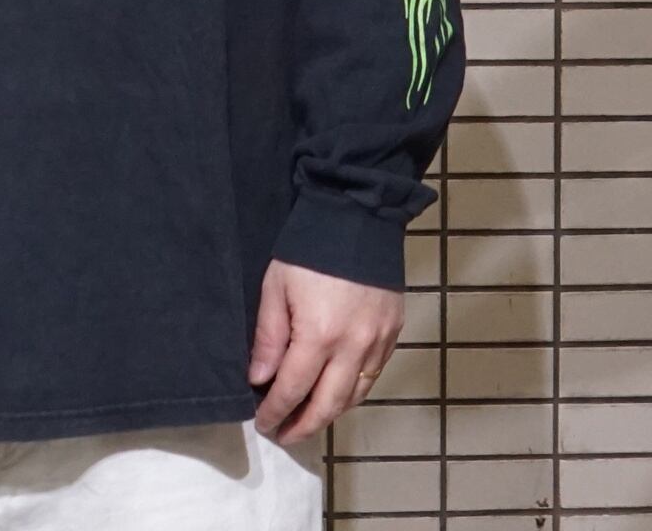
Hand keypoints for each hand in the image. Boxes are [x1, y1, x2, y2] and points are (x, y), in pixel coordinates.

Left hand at [247, 259, 402, 443]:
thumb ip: (269, 336)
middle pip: (328, 404)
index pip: (293, 389)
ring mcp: (378, 342)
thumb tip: (260, 378)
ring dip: (330, 414)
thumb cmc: (308, 249)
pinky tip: (337, 394)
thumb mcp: (276, 287)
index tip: (263, 423)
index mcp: (319, 336)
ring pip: (354, 395)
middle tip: (285, 436)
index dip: (276, 411)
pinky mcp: (393, 333)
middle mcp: (353, 347)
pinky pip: (372, 376)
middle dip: (304, 425)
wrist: (356, 218)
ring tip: (308, 420)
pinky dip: (352, 392)